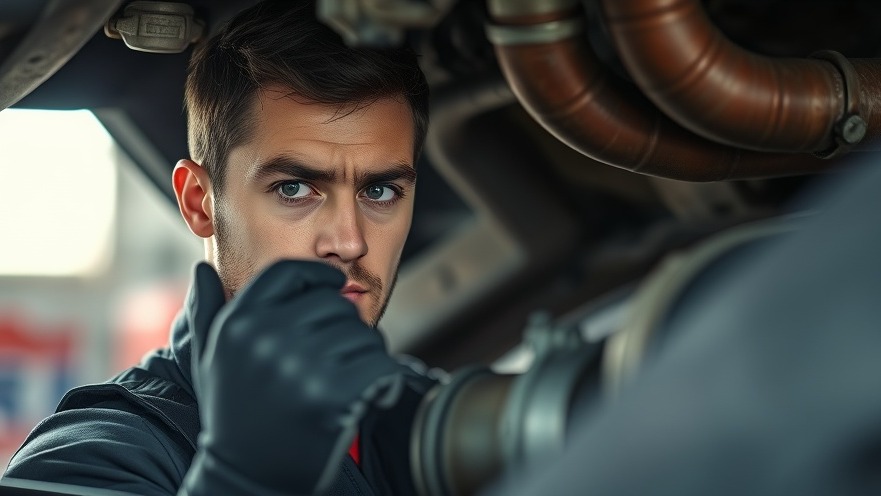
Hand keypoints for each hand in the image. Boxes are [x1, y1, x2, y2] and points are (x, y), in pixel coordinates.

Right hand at [179, 261, 403, 494]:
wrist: (246, 480)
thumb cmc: (233, 416)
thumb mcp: (209, 361)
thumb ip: (206, 312)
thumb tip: (201, 267)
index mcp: (238, 323)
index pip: (291, 272)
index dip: (318, 277)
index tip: (331, 291)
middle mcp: (266, 337)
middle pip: (334, 304)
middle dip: (344, 328)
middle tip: (335, 360)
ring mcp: (299, 366)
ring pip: (363, 334)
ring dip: (365, 356)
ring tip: (343, 382)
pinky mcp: (332, 395)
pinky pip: (380, 366)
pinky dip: (383, 381)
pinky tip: (364, 397)